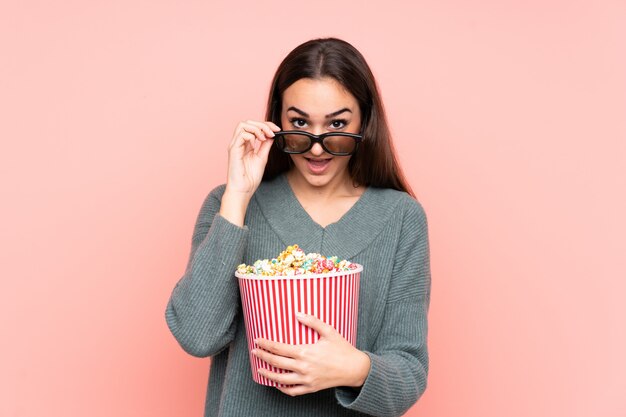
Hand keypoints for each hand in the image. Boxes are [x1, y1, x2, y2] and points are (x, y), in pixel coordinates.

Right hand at [225, 120, 280, 197]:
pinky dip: (251, 136)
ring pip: (243, 125)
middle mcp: (239, 143)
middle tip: (272, 132)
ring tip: (264, 137)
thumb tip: (271, 135)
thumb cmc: (250, 177)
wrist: (244, 189)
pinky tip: (257, 144)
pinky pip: (241, 134)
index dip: (266, 125)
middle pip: (248, 122)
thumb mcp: (262, 158)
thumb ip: (265, 146)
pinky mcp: (233, 150)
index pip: (253, 127)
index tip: (277, 130)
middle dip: (262, 124)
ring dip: (256, 128)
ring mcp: (235, 145)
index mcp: (245, 144)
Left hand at [252, 312, 370, 395]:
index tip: (258, 340)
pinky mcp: (311, 388)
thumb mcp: (329, 331)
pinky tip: (277, 383)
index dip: (266, 344)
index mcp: (305, 352)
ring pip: (280, 379)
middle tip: (254, 352)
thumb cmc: (342, 349)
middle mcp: (303, 367)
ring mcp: (306, 380)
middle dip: (262, 356)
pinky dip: (282, 388)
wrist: (354, 369)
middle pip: (276, 362)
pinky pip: (292, 391)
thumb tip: (297, 313)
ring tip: (260, 368)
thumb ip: (312, 321)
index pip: (279, 348)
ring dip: (268, 374)